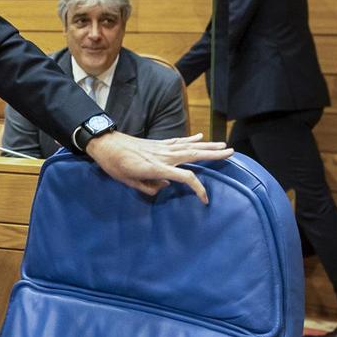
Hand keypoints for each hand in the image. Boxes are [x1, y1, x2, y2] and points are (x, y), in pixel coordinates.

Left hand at [85, 132, 232, 203]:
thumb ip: (149, 188)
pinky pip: (178, 141)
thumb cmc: (114, 165)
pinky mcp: (158, 143)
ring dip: (208, 145)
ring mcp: (161, 147)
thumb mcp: (128, 182)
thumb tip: (165, 187)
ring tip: (224, 145)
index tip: (205, 199)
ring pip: (189, 146)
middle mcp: (163, 155)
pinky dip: (190, 138)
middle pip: (194, 154)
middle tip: (231, 152)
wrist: (105, 144)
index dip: (198, 188)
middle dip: (214, 155)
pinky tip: (200, 136)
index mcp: (157, 167)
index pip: (186, 177)